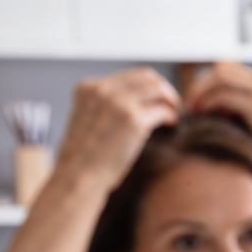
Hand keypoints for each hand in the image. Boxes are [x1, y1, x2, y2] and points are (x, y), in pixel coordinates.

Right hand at [55, 67, 181, 189]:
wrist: (78, 175)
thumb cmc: (84, 156)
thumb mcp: (87, 118)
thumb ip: (105, 105)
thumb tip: (136, 103)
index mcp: (88, 87)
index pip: (129, 75)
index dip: (148, 87)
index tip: (156, 100)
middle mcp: (102, 89)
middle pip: (147, 76)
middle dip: (163, 90)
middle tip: (171, 107)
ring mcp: (118, 102)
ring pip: (158, 88)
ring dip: (171, 101)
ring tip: (174, 117)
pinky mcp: (133, 119)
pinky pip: (163, 110)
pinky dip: (172, 117)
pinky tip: (171, 127)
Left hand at [184, 62, 251, 170]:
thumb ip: (242, 109)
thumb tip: (214, 109)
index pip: (229, 69)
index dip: (208, 81)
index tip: (198, 99)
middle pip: (221, 68)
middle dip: (200, 84)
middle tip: (190, 103)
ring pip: (219, 77)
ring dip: (201, 91)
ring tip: (194, 109)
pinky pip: (223, 96)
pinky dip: (209, 103)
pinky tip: (206, 115)